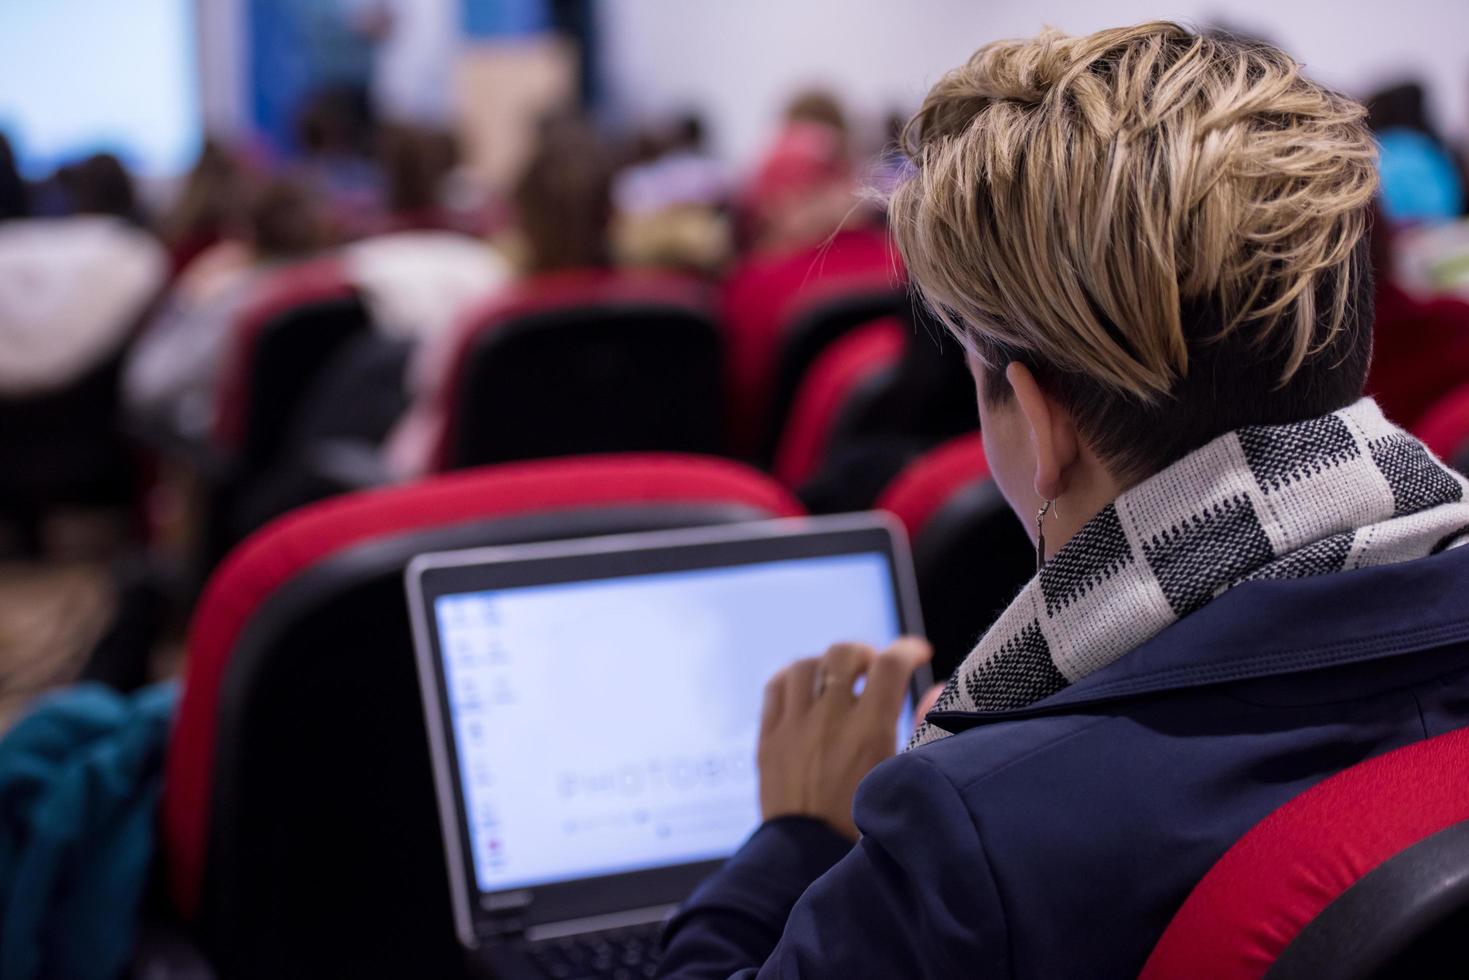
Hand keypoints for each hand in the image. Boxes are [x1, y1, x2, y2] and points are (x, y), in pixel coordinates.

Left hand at [757, 637, 932, 840]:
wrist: (807, 861)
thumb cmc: (863, 828)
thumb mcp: (903, 778)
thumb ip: (923, 728)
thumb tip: (938, 688)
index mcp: (869, 731)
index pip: (890, 665)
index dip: (908, 650)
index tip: (918, 653)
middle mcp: (829, 720)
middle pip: (844, 653)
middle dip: (865, 653)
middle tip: (874, 669)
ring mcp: (794, 726)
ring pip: (807, 665)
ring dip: (827, 665)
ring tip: (838, 680)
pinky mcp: (769, 738)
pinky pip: (776, 686)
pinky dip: (793, 678)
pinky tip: (805, 687)